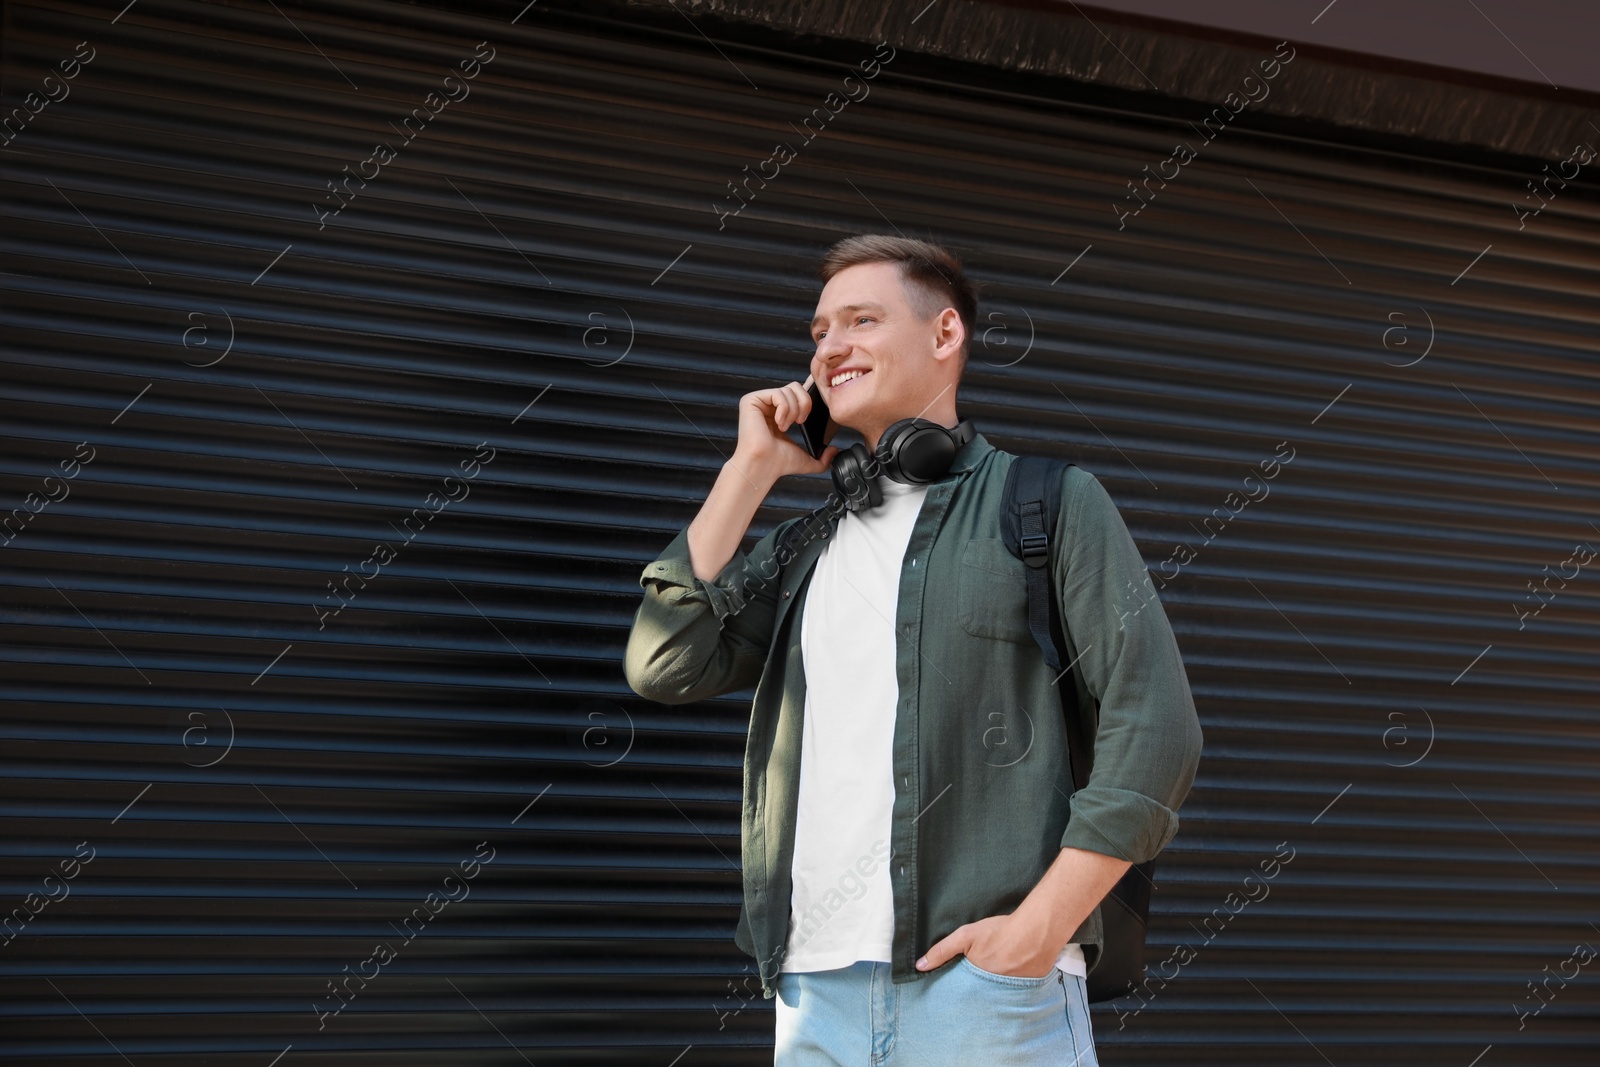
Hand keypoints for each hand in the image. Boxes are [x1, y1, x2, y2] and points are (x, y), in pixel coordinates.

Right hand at [731, 377, 839, 483]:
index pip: (796, 393)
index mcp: (779, 413)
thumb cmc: (778, 464)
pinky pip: (777, 393)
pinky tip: (778, 423)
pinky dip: (784, 409)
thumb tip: (835, 452)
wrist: (764, 467)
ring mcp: (759, 402)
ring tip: (785, 426)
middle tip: (800, 421)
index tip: (819, 398)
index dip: (808, 391)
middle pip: (795, 387)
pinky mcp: (751, 400)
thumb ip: (822, 458)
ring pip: (788, 390)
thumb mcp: (806, 459)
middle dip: (804, 403)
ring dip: (793, 410)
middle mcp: (768, 405)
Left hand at [915, 912, 1057, 978]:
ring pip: (998, 992)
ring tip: (996, 973)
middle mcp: (993, 991)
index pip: (963, 992)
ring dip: (995, 986)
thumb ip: (942, 951)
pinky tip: (1013, 972)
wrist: (1037, 930)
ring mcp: (1012, 992)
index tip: (954, 987)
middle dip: (976, 989)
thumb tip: (919, 966)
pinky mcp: (1028, 988)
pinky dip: (1013, 984)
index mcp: (977, 981)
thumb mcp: (966, 936)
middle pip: (980, 993)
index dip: (959, 988)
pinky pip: (1016, 990)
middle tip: (978, 977)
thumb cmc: (1000, 931)